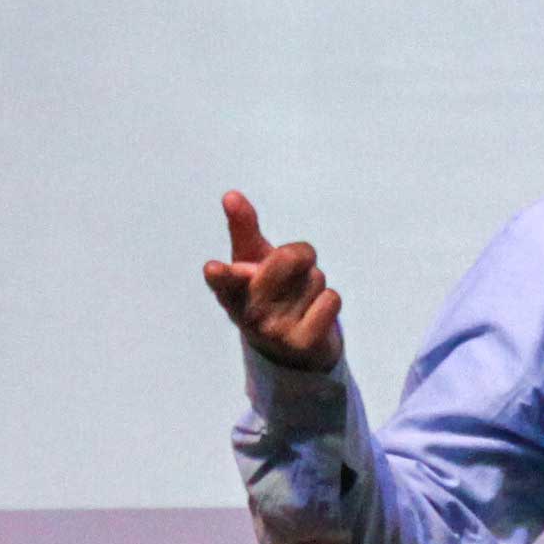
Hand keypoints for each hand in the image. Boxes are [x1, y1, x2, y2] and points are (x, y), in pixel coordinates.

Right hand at [205, 190, 343, 371]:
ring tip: (299, 301)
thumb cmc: (268, 293)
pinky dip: (329, 302)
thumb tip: (231, 194)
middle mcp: (249, 313)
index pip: (224, 280)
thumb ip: (244, 229)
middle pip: (288, 258)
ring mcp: (275, 331)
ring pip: (315, 278)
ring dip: (314, 284)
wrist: (292, 349)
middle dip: (299, 256)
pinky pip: (331, 299)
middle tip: (292, 270)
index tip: (212, 268)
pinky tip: (314, 316)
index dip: (220, 273)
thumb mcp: (253, 261)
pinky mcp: (303, 343)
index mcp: (231, 291)